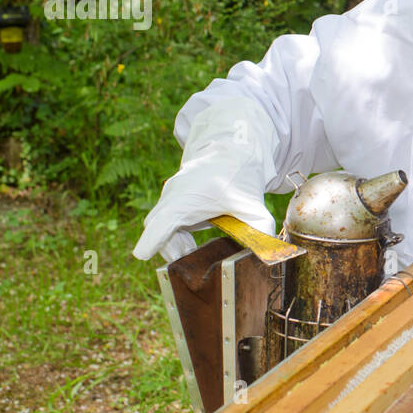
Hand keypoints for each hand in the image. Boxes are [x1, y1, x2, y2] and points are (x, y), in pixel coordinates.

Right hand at [132, 99, 277, 262]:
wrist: (231, 150)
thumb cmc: (238, 175)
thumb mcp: (253, 204)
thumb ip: (260, 229)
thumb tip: (270, 253)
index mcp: (187, 197)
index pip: (162, 221)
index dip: (152, 239)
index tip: (142, 254)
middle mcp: (172, 196)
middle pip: (157, 229)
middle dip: (170, 249)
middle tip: (192, 262)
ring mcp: (169, 197)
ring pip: (159, 226)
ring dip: (173, 243)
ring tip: (194, 252)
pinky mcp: (171, 200)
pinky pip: (164, 223)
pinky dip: (174, 235)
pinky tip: (191, 244)